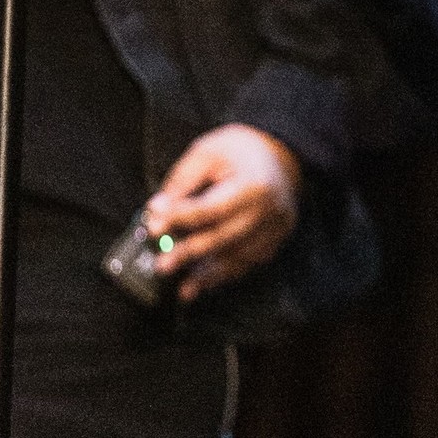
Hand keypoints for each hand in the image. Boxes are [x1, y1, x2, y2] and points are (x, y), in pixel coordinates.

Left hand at [143, 124, 302, 302]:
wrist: (282, 156)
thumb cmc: (242, 151)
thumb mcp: (210, 151)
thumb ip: (184, 179)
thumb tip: (158, 210)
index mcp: (254, 184)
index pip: (210, 208)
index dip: (180, 218)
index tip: (154, 224)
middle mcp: (269, 211)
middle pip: (222, 239)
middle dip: (188, 254)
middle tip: (162, 265)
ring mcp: (274, 231)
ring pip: (235, 260)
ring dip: (205, 276)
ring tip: (181, 286)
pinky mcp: (274, 244)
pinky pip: (245, 265)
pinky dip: (221, 276)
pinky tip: (201, 283)